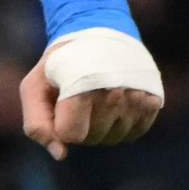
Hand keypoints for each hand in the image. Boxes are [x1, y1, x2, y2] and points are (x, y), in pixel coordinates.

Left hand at [18, 53, 160, 158]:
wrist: (99, 34)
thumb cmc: (60, 65)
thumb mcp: (34, 87)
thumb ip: (37, 125)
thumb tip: (61, 155)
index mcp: (82, 87)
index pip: (72, 136)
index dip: (61, 126)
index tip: (62, 103)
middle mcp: (115, 92)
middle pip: (92, 139)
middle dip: (80, 126)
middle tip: (79, 96)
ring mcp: (137, 97)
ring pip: (114, 138)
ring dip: (102, 126)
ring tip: (97, 96)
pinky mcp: (153, 101)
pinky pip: (134, 133)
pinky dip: (121, 125)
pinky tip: (115, 102)